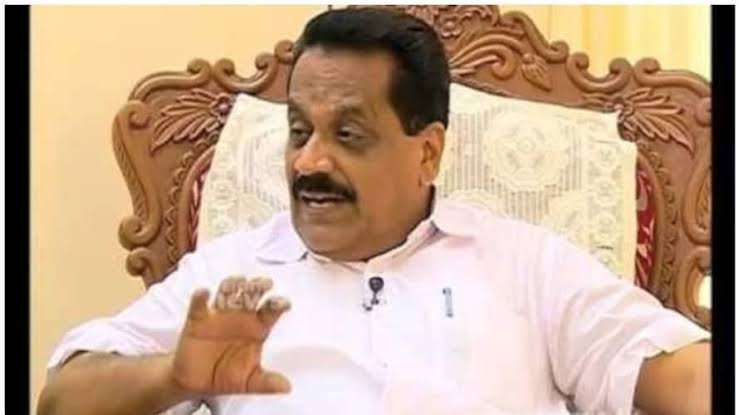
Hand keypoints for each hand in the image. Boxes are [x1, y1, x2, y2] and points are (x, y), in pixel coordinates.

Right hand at [171, 275, 290, 395]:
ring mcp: (219, 315)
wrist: (197, 382)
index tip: (283, 303)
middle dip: (257, 287)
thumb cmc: (227, 376)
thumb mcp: (249, 382)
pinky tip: (204, 293)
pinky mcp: (198, 319)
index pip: (271, 311)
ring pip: (227, 294)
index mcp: (257, 327)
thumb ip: (266, 382)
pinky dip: (200, 298)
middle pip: (251, 295)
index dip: (278, 304)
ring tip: (238, 282)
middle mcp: (241, 316)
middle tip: (263, 283)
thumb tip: (286, 387)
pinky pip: (199, 306)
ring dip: (232, 286)